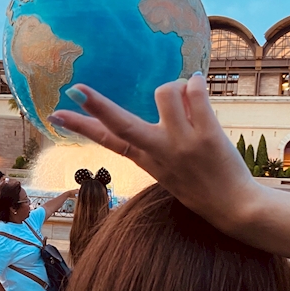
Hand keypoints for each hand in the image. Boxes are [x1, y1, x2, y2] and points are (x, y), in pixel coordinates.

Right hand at [49, 73, 259, 231]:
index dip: (81, 125)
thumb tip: (162, 95)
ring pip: (165, 91)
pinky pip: (195, 92)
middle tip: (78, 90)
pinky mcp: (207, 136)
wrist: (233, 207)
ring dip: (177, 86)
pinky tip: (200, 85)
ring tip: (189, 99)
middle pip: (121, 123)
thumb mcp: (167, 170)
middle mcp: (159, 151)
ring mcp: (182, 144)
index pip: (107, 139)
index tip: (56, 114)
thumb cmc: (202, 184)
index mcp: (146, 159)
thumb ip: (156, 141)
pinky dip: (196, 83)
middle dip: (98, 105)